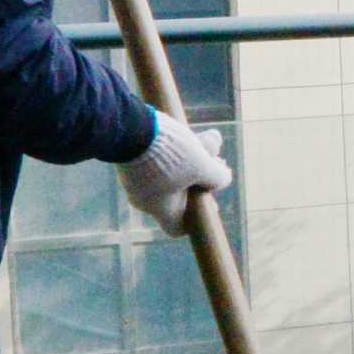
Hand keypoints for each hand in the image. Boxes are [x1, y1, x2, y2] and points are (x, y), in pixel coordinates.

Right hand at [119, 109, 229, 230]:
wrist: (128, 125)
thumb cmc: (167, 153)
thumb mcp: (201, 165)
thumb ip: (217, 176)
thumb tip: (225, 177)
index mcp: (160, 209)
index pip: (177, 227)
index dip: (196, 219)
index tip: (209, 203)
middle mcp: (143, 199)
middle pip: (178, 195)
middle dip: (200, 178)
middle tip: (216, 161)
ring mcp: (133, 179)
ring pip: (169, 173)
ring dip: (192, 159)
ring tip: (210, 139)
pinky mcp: (128, 158)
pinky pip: (155, 160)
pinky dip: (173, 149)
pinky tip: (188, 132)